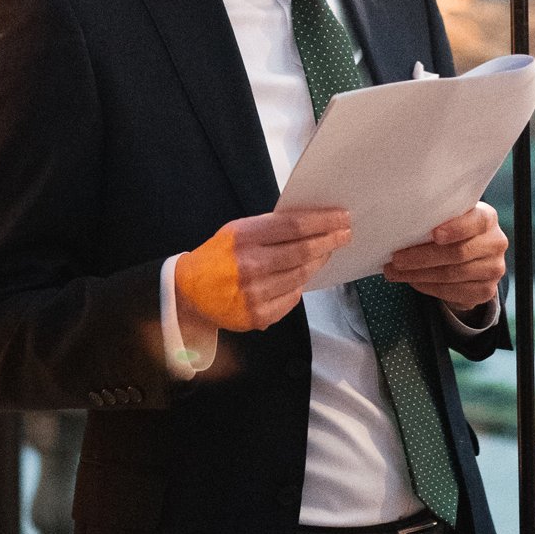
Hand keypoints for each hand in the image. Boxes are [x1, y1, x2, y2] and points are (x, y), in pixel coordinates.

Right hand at [175, 208, 351, 334]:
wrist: (190, 292)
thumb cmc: (219, 256)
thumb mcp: (238, 231)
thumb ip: (271, 227)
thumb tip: (313, 221)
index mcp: (244, 238)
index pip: (294, 226)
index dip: (323, 221)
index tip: (342, 217)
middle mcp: (250, 266)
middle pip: (303, 252)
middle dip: (329, 241)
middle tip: (344, 234)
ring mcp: (255, 294)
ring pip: (301, 276)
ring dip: (318, 262)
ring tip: (325, 252)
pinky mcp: (258, 316)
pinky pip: (292, 298)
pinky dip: (300, 285)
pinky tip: (301, 276)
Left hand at [384, 203, 506, 311]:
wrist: (473, 258)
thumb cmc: (454, 232)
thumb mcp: (451, 219)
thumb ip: (436, 219)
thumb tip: (401, 227)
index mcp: (487, 219)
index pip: (476, 222)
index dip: (456, 229)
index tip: (434, 234)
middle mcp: (495, 243)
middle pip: (457, 253)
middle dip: (422, 257)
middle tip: (396, 259)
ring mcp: (494, 269)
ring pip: (451, 275)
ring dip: (419, 275)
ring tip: (395, 272)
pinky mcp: (486, 291)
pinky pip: (453, 292)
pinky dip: (428, 287)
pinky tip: (413, 281)